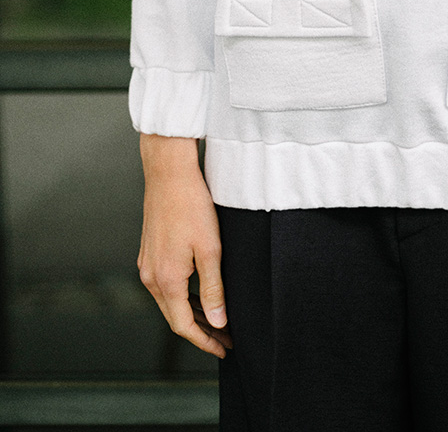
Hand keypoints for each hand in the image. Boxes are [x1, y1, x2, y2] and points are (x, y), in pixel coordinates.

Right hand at [137, 134, 232, 358]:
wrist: (169, 174)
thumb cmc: (192, 206)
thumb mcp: (210, 250)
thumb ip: (213, 289)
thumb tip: (218, 322)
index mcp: (165, 280)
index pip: (183, 326)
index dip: (204, 341)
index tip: (224, 348)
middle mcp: (150, 276)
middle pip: (174, 317)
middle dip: (200, 331)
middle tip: (226, 338)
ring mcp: (147, 264)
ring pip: (169, 301)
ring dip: (192, 314)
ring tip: (217, 319)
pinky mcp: (149, 252)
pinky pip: (165, 285)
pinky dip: (183, 296)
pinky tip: (199, 293)